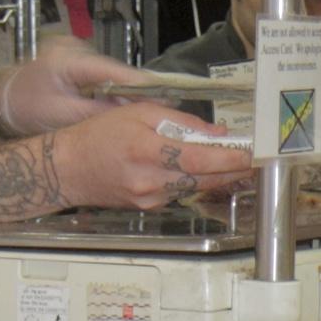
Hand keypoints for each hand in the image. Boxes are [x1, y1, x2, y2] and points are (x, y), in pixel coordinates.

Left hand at [0, 38, 152, 134]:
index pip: (114, 71)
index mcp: (68, 59)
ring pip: (111, 74)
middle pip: (116, 71)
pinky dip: (112, 92)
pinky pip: (101, 76)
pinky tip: (122, 107)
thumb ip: (98, 114)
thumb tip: (133, 117)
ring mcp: (73, 51)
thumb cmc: (20, 109)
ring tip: (145, 114)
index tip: (166, 97)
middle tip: (162, 112)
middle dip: (137, 93)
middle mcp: (73, 48)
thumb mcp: (61, 117)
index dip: (142, 86)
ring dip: (125, 94)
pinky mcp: (73, 59)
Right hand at [31, 105, 254, 212]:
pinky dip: (190, 181)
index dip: (227, 158)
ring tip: (232, 162)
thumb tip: (216, 132)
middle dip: (232, 169)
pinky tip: (192, 170)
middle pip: (202, 178)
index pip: (196, 157)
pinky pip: (178, 193)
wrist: (67, 169)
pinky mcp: (148, 207)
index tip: (251, 154)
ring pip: (194, 187)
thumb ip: (179, 121)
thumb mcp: (137, 112)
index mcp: (144, 148)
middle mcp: (148, 178)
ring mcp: (149, 197)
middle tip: (254, 159)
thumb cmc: (98, 136)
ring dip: (215, 176)